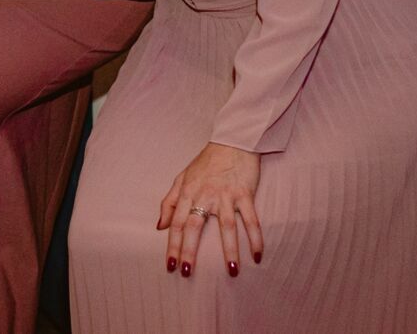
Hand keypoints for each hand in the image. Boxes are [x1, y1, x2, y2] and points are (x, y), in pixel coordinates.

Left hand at [158, 142, 261, 277]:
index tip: (170, 265)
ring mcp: (225, 195)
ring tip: (231, 271)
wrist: (231, 142)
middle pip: (194, 227)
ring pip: (226, 227)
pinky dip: (255, 238)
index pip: (175, 223)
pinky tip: (257, 255)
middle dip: (190, 251)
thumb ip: (169, 202)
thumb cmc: (205, 163)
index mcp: (187, 193)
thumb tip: (159, 226)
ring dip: (229, 250)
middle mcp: (204, 195)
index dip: (172, 244)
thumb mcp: (181, 178)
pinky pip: (251, 220)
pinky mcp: (245, 194)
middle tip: (188, 273)